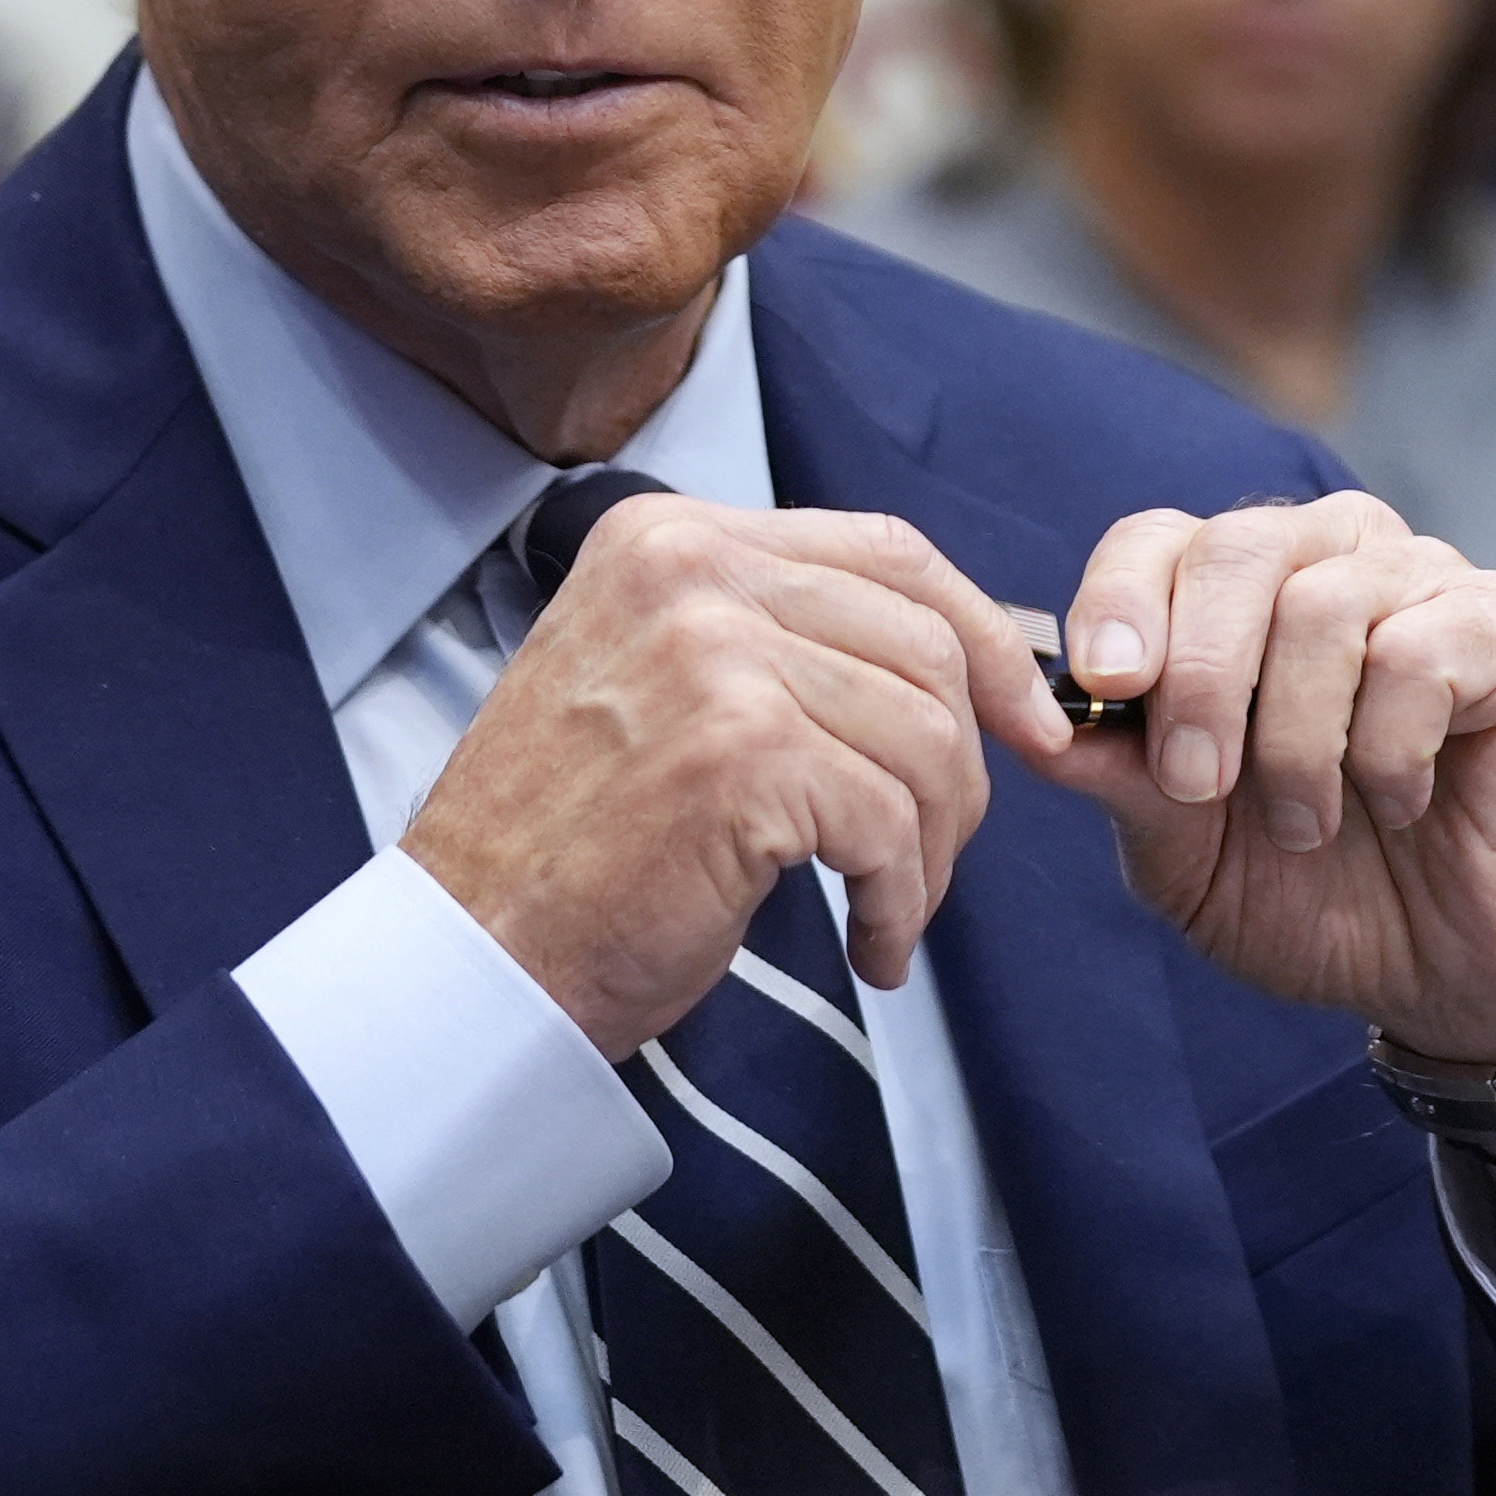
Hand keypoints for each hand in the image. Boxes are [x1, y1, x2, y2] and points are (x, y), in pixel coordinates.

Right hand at [400, 496, 1052, 1055]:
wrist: (471, 955)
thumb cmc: (572, 846)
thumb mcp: (664, 683)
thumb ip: (780, 640)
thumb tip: (957, 660)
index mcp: (674, 539)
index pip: (889, 551)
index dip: (981, 637)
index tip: (1024, 718)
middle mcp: (693, 572)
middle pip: (925, 644)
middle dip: (963, 765)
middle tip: (935, 854)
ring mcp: (715, 657)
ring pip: (924, 738)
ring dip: (931, 849)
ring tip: (889, 908)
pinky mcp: (741, 754)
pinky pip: (889, 825)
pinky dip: (899, 900)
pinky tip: (868, 944)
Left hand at [1022, 494, 1495, 1072]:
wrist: (1458, 972)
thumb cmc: (1320, 896)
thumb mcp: (1186, 853)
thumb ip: (1118, 777)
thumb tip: (1031, 723)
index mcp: (1240, 595)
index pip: (1155, 540)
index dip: (1117, 604)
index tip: (1105, 688)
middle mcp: (1330, 558)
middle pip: (1233, 549)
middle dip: (1198, 678)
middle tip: (1200, 786)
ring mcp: (1425, 580)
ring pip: (1322, 607)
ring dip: (1294, 741)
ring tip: (1308, 823)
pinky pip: (1417, 655)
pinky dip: (1389, 750)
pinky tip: (1402, 799)